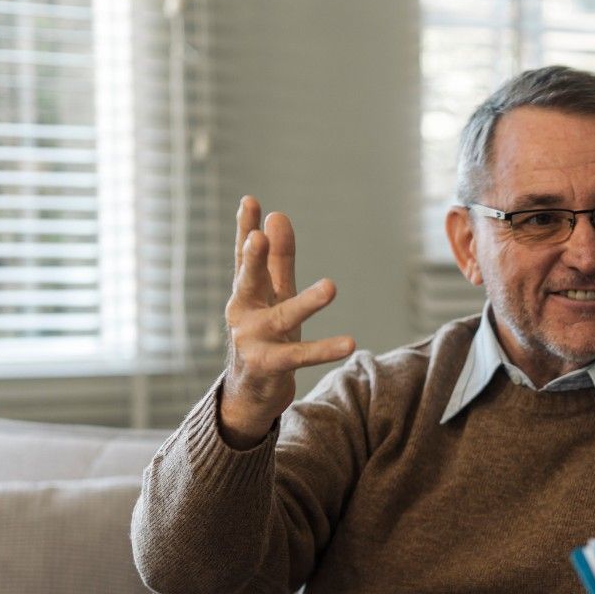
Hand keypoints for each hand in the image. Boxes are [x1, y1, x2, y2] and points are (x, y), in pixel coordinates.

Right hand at [221, 195, 355, 447]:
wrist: (250, 392)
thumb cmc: (265, 335)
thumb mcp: (274, 295)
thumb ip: (279, 259)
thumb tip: (277, 215)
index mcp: (246, 292)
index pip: (245, 257)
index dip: (245, 229)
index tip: (250, 201)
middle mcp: (243, 313)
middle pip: (249, 282)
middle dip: (254, 260)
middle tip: (258, 238)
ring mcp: (252, 341)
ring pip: (282, 318)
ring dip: (306, 303)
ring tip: (331, 286)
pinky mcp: (269, 366)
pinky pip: (300, 356)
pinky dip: (325, 350)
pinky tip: (350, 343)